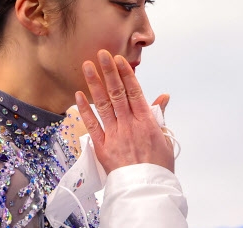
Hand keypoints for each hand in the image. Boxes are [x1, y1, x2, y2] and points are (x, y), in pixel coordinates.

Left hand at [75, 49, 174, 173]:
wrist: (146, 189)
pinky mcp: (102, 146)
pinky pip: (91, 125)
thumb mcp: (164, 137)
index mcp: (146, 121)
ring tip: (88, 66)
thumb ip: (158, 115)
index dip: (126, 74)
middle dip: (109, 71)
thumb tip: (163, 96)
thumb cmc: (157, 165)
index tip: (119, 59)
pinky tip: (78, 95)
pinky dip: (84, 109)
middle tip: (102, 53)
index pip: (134, 91)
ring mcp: (114, 134)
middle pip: (118, 93)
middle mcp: (129, 124)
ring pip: (104, 104)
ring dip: (95, 83)